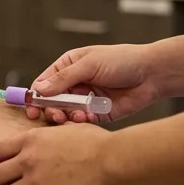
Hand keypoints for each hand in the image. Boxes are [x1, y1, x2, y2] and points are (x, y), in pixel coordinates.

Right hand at [29, 44, 160, 124]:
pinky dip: (80, 123)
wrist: (152, 74)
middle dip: (51, 110)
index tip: (32, 109)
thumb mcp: (90, 64)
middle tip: (56, 116)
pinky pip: (81, 123)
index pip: (43, 83)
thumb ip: (64, 78)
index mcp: (68, 67)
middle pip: (51, 102)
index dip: (35, 96)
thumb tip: (38, 89)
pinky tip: (87, 118)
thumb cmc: (121, 60)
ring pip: (65, 114)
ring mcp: (84, 100)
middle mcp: (74, 84)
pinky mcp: (96, 114)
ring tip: (74, 117)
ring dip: (65, 117)